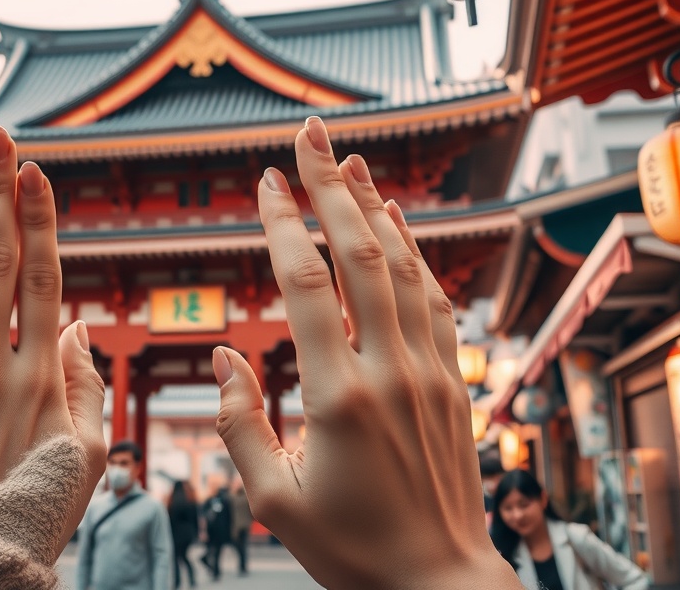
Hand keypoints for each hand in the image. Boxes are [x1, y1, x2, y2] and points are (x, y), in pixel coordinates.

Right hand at [213, 117, 519, 588]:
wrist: (440, 582)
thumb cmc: (351, 549)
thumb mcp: (274, 502)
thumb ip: (241, 426)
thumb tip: (226, 357)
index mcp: (339, 398)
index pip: (307, 286)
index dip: (283, 225)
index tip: (264, 180)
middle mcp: (391, 372)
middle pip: (360, 254)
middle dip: (332, 187)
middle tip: (310, 134)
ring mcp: (430, 372)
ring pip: (403, 267)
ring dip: (375, 206)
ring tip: (352, 158)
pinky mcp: (452, 382)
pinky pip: (435, 300)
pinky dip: (415, 253)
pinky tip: (396, 223)